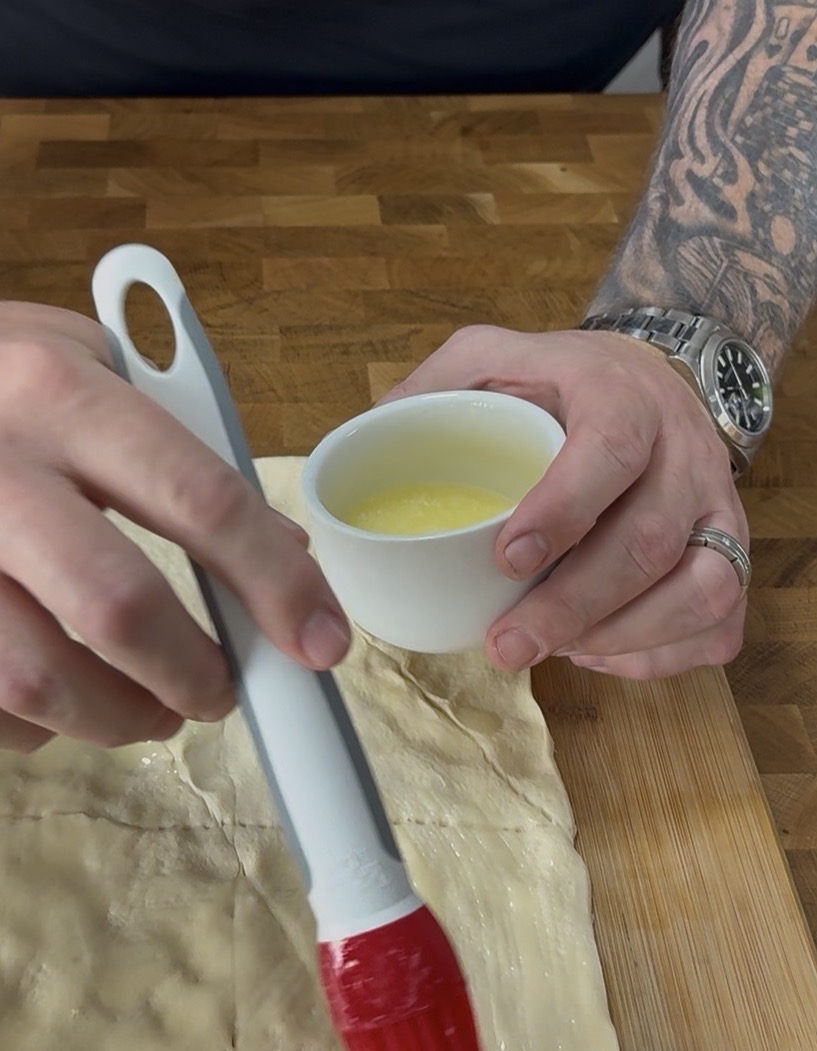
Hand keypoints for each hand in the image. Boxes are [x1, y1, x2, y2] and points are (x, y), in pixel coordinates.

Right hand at [0, 283, 348, 749]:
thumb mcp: (94, 368)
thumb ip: (184, 460)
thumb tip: (282, 567)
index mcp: (53, 393)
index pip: (195, 500)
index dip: (273, 586)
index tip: (318, 642)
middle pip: (113, 612)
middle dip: (192, 676)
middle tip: (216, 691)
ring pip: (32, 683)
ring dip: (116, 721)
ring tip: (146, 712)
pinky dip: (28, 734)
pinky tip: (55, 710)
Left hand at [384, 325, 749, 678]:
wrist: (648, 378)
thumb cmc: (559, 382)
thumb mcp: (493, 356)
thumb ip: (434, 387)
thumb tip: (361, 441)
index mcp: (622, 398)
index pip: (611, 451)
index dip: (565, 511)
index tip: (507, 559)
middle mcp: (684, 454)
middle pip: (649, 542)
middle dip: (574, 606)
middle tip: (505, 644)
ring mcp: (716, 510)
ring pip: (702, 590)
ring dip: (622, 637)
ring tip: (551, 652)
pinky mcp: (728, 555)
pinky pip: (720, 624)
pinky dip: (660, 655)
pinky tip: (597, 652)